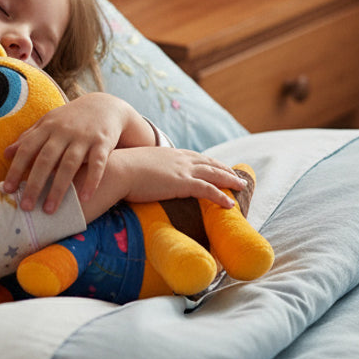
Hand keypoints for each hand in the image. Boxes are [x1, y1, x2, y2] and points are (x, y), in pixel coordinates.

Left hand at [3, 94, 152, 212]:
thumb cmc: (70, 119)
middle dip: (34, 184)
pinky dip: (91, 181)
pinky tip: (85, 199)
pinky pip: (97, 164)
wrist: (105, 106)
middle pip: (46, 160)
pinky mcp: (103, 142)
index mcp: (47, 127)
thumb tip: (6, 154)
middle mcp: (63, 131)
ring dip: (58, 188)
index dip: (16, 169)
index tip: (7, 189)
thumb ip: (28, 138)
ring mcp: (84, 137)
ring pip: (69, 164)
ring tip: (49, 210)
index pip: (27, 149)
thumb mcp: (48, 123)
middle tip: (25, 207)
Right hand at [78, 147, 245, 222]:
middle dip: (225, 169)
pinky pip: (209, 190)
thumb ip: (144, 170)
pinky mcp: (183, 183)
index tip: (218, 166)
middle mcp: (179, 159)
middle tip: (237, 175)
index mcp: (169, 153)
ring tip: (241, 186)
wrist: (118, 170)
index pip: (195, 157)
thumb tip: (139, 177)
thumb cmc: (120, 170)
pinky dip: (222, 197)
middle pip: (209, 163)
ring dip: (230, 180)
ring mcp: (183, 170)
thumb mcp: (136, 165)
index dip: (209, 162)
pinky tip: (231, 204)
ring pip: (214, 174)